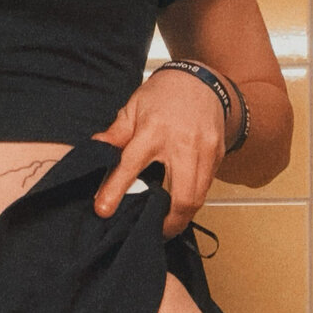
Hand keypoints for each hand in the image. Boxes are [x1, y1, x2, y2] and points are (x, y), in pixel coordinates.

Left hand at [90, 66, 226, 239]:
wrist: (202, 80)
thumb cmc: (164, 95)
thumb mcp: (134, 107)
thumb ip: (116, 133)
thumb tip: (96, 149)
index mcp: (154, 130)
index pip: (131, 165)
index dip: (115, 190)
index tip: (103, 210)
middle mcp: (182, 144)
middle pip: (180, 196)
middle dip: (168, 222)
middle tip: (155, 232)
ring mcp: (205, 151)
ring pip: (197, 198)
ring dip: (182, 217)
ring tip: (168, 224)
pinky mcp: (217, 156)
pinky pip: (206, 187)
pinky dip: (193, 200)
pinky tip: (180, 205)